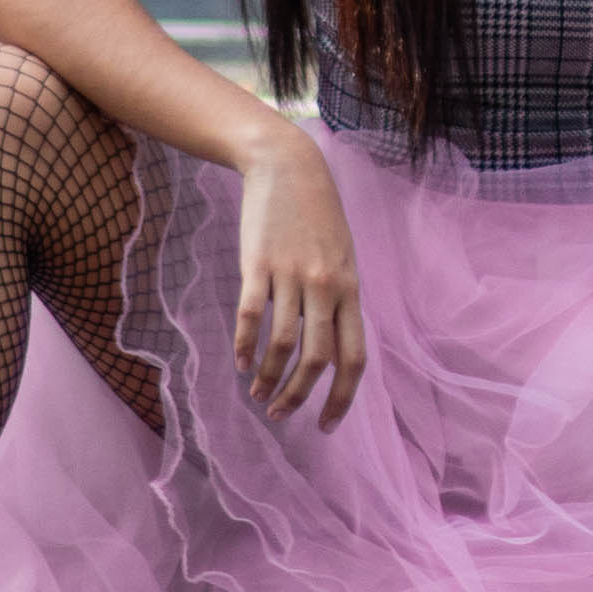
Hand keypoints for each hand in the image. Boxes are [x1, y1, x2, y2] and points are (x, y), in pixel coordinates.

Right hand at [231, 123, 366, 427]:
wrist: (288, 167)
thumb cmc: (318, 215)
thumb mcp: (343, 256)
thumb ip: (341, 299)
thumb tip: (333, 347)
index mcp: (351, 289)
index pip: (354, 357)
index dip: (341, 397)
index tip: (326, 425)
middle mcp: (325, 287)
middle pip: (316, 360)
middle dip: (298, 396)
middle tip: (280, 414)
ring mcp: (291, 276)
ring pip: (281, 345)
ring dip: (267, 378)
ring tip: (258, 394)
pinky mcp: (258, 265)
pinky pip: (250, 316)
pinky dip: (243, 346)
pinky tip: (239, 362)